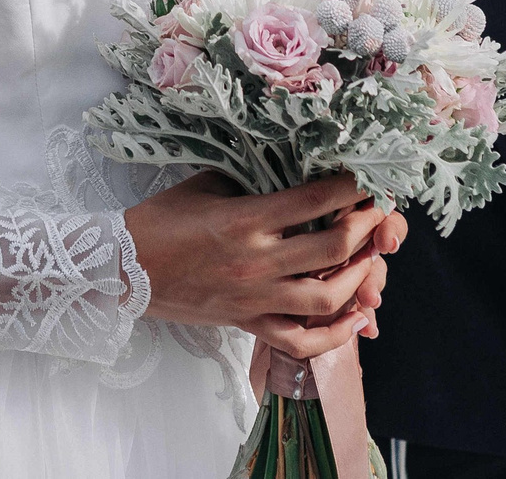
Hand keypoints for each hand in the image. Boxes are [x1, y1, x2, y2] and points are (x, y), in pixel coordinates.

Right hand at [126, 172, 404, 358]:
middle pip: (334, 247)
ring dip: (360, 276)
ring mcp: (255, 298)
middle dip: (368, 226)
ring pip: (328, 298)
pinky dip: (335, 335)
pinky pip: (301, 340)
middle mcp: (257, 261)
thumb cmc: (163, 219)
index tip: (369, 175)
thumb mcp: (208, 184)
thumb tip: (296, 167)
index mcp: (246, 219)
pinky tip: (357, 317)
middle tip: (381, 211)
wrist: (124, 268)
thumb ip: (253, 178)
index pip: (315, 198)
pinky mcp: (248, 323)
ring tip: (372, 256)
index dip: (351, 186)